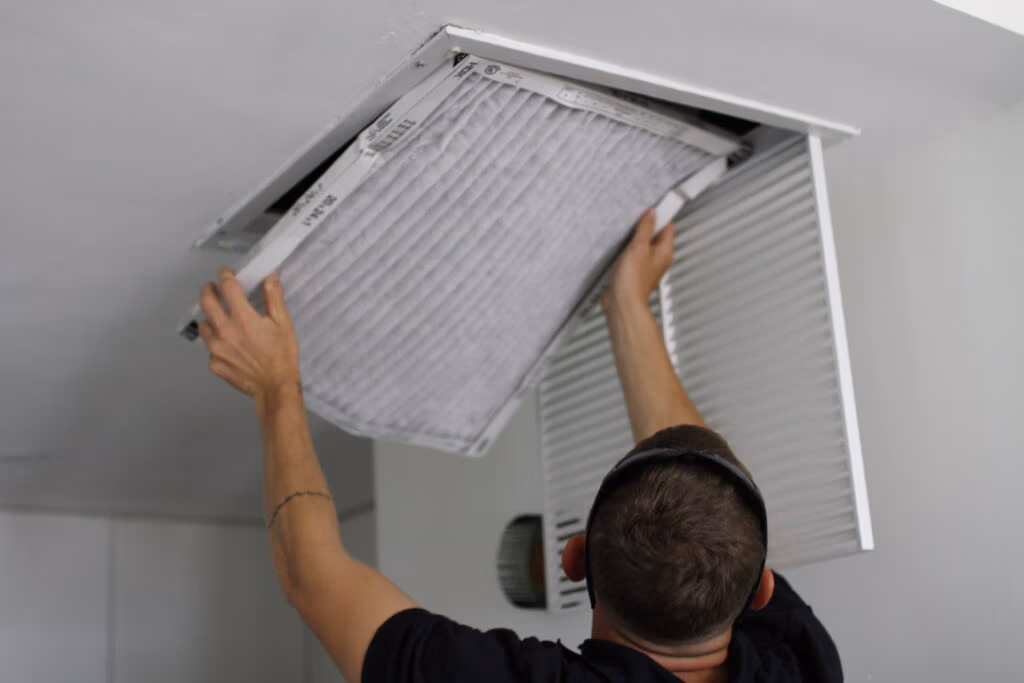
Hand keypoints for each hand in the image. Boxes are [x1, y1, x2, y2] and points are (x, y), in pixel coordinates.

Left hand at [198, 268, 300, 399]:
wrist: (275, 387)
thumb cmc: (282, 357)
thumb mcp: (283, 323)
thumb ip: (274, 297)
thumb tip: (271, 277)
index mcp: (243, 318)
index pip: (227, 287)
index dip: (225, 276)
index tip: (225, 273)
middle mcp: (225, 331)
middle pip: (206, 302)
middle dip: (208, 290)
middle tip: (212, 288)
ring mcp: (216, 348)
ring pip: (204, 324)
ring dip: (210, 317)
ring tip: (219, 318)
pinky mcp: (214, 363)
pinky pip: (210, 347)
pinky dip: (216, 341)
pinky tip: (228, 344)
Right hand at [601, 208, 674, 311]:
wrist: (622, 303)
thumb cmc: (634, 280)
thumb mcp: (639, 246)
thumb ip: (645, 228)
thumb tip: (651, 214)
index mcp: (665, 252)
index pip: (668, 227)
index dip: (660, 215)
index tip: (650, 209)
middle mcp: (659, 259)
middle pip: (656, 235)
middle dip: (646, 227)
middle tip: (636, 221)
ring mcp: (647, 266)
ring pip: (644, 246)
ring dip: (635, 239)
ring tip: (627, 235)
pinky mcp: (635, 272)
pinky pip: (634, 256)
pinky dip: (628, 251)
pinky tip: (621, 249)